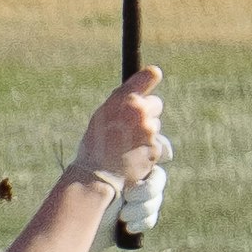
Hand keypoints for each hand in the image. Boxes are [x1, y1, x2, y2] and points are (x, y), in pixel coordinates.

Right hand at [73, 68, 165, 191]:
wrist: (98, 175)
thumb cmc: (95, 145)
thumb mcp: (102, 115)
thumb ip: (121, 101)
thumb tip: (136, 94)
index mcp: (125, 100)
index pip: (149, 76)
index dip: (151, 76)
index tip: (153, 75)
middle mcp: (140, 112)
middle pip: (155, 104)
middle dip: (147, 112)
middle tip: (131, 125)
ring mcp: (150, 130)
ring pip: (155, 125)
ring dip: (146, 132)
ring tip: (128, 144)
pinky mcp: (156, 147)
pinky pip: (157, 143)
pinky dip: (148, 148)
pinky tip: (134, 154)